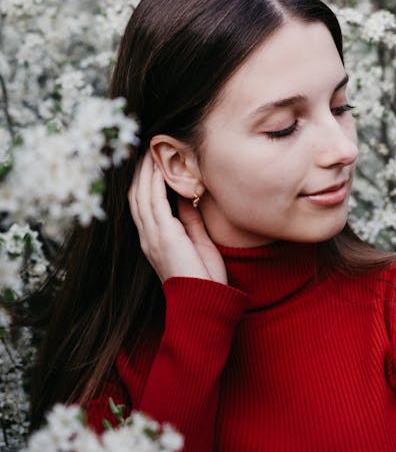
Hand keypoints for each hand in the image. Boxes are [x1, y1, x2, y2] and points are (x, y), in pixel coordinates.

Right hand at [128, 152, 226, 284]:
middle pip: (136, 197)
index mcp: (154, 240)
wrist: (202, 301)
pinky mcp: (164, 235)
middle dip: (139, 173)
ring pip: (142, 196)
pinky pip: (154, 202)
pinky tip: (157, 168)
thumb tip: (186, 199)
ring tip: (149, 152)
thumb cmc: (203, 277)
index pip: (142, 206)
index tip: (149, 163)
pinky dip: (154, 183)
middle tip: (145, 151)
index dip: (143, 183)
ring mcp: (153, 236)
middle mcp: (148, 237)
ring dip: (145, 172)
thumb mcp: (196, 242)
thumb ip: (189, 221)